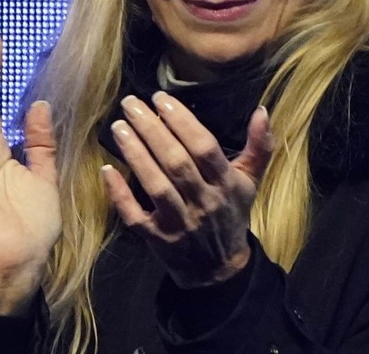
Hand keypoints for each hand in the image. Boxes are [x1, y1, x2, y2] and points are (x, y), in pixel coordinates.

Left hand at [100, 91, 274, 288]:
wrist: (219, 269)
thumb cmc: (231, 214)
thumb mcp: (250, 181)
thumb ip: (259, 146)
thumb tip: (261, 110)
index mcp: (227, 185)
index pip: (205, 148)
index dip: (183, 122)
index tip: (161, 99)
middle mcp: (204, 203)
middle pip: (177, 163)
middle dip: (152, 130)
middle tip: (131, 104)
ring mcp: (179, 223)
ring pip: (156, 186)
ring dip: (136, 155)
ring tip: (118, 127)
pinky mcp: (157, 239)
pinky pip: (136, 216)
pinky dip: (120, 194)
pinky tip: (106, 170)